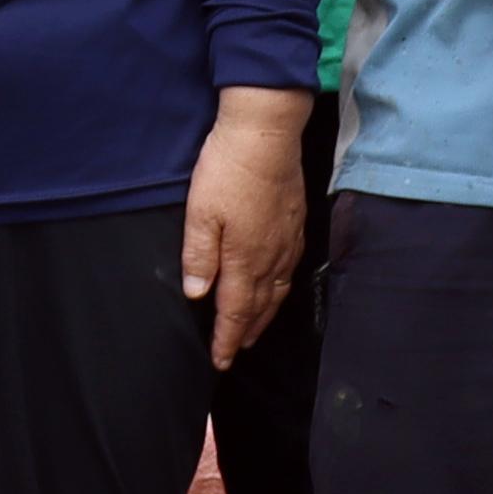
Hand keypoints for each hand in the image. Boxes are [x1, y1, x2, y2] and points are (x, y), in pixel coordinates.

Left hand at [186, 89, 313, 363]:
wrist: (266, 133)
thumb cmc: (228, 169)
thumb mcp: (200, 213)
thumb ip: (199, 256)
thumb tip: (196, 294)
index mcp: (244, 258)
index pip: (235, 310)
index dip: (227, 338)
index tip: (220, 360)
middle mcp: (271, 256)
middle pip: (259, 306)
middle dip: (245, 331)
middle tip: (236, 351)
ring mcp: (287, 239)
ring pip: (278, 290)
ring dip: (265, 314)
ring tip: (254, 329)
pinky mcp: (296, 223)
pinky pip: (290, 268)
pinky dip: (281, 288)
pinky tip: (277, 286)